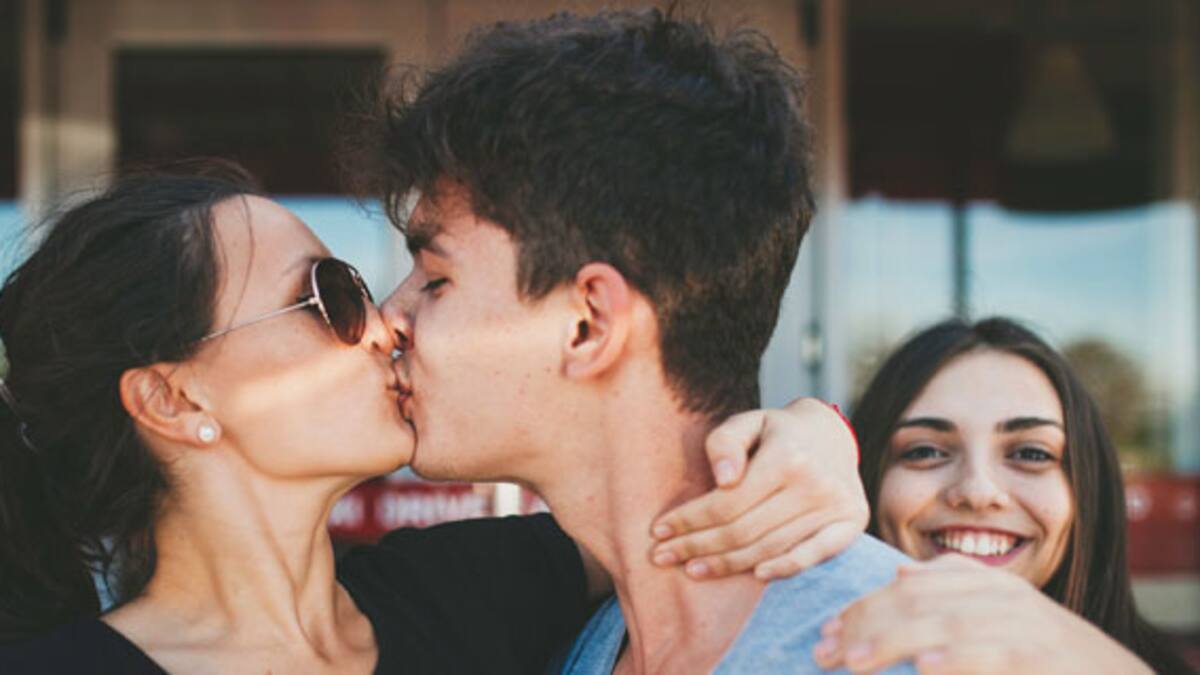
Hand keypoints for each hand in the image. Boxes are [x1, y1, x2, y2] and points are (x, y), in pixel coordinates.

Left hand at [648, 397, 867, 579]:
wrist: (832, 435)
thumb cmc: (777, 431)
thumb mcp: (747, 421)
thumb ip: (725, 441)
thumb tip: (724, 479)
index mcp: (787, 457)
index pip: (726, 503)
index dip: (689, 521)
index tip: (659, 530)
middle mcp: (814, 484)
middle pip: (743, 531)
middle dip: (696, 546)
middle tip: (663, 556)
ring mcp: (835, 507)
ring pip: (769, 548)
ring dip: (726, 565)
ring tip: (691, 569)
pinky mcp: (850, 524)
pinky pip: (812, 556)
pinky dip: (782, 570)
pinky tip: (751, 575)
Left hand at [813, 555, 1153, 673]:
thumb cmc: (1045, 653)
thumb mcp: (999, 612)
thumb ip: (954, 587)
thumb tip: (900, 574)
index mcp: (983, 583)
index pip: (907, 588)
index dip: (861, 608)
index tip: (824, 633)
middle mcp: (1000, 595)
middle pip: (915, 603)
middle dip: (863, 626)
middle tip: (825, 652)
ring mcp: (1022, 624)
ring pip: (943, 626)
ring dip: (892, 644)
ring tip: (855, 662)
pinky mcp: (1039, 656)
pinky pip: (990, 654)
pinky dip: (955, 660)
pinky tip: (923, 668)